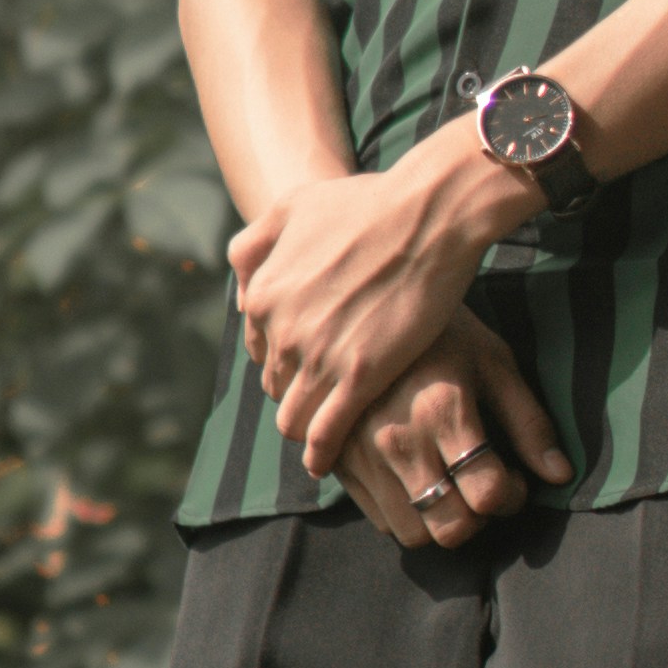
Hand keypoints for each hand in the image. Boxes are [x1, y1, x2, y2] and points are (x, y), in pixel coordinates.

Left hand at [231, 136, 520, 480]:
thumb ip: (255, 246)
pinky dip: (322, 453)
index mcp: (264, 295)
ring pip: (292, 418)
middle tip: (324, 395)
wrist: (427, 214)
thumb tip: (241, 291)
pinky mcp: (359, 378)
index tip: (306, 363)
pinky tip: (327, 462)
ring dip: (304, 426)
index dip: (282, 358)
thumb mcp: (292, 207)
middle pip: (275, 384)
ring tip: (326, 430)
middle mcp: (282, 330)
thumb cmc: (367, 204)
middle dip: (296, 391)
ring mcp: (319, 357)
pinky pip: (325, 435)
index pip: (257, 349)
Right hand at [329, 318, 573, 548]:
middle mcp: (398, 439)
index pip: (487, 494)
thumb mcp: (494, 364)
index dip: (513, 496)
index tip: (514, 478)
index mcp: (443, 411)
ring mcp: (363, 454)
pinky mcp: (341, 461)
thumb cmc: (444, 335)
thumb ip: (529, 422)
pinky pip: (381, 520)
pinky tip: (421, 479)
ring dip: (442, 521)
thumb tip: (562, 474)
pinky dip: (408, 514)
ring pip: (414, 534)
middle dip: (479, 519)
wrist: (365, 309)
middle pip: (450, 527)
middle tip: (484, 489)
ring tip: (452, 485)